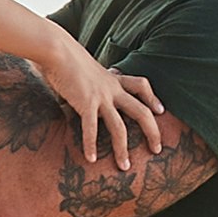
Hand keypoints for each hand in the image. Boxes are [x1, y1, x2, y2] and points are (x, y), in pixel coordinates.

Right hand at [39, 37, 173, 164]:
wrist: (57, 49)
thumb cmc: (64, 56)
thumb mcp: (85, 68)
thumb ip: (88, 81)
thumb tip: (78, 89)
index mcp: (113, 79)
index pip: (141, 85)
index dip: (153, 98)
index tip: (160, 111)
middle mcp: (112, 89)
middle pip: (141, 111)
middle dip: (152, 132)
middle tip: (157, 149)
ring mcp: (101, 96)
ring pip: (120, 126)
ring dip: (122, 149)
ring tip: (124, 167)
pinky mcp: (86, 102)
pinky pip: (91, 128)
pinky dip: (91, 145)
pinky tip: (91, 159)